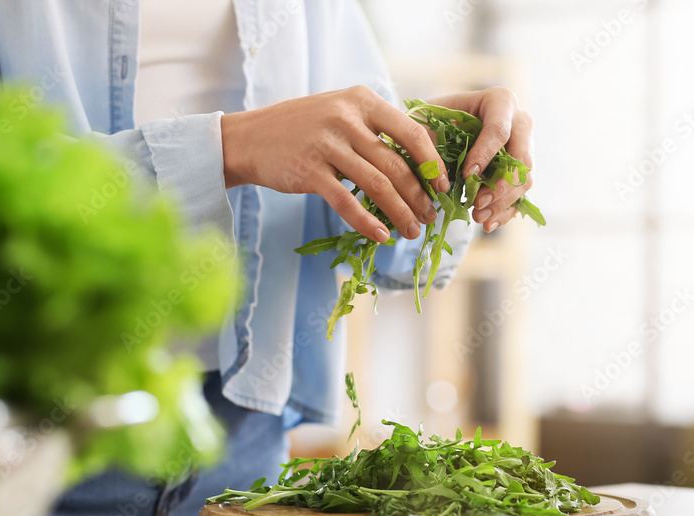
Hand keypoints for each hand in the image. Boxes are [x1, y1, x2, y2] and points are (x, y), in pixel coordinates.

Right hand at [220, 86, 448, 241]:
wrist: (250, 138)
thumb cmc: (303, 128)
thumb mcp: (341, 112)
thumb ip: (376, 129)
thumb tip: (422, 157)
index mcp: (362, 100)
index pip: (411, 132)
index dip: (432, 163)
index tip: (443, 186)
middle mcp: (346, 118)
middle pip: (396, 164)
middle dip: (419, 196)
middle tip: (430, 216)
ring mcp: (327, 144)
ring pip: (377, 185)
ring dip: (399, 213)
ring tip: (411, 231)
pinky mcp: (309, 171)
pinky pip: (346, 202)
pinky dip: (367, 222)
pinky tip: (381, 237)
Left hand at [428, 87, 533, 231]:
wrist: (446, 125)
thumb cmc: (436, 117)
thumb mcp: (430, 115)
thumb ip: (431, 133)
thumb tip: (431, 167)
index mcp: (500, 102)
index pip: (499, 131)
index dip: (484, 155)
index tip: (466, 174)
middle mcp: (520, 123)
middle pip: (521, 159)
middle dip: (499, 185)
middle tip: (476, 203)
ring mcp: (525, 148)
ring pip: (525, 180)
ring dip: (502, 202)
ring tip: (478, 217)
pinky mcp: (521, 172)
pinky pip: (521, 196)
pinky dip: (505, 213)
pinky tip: (487, 224)